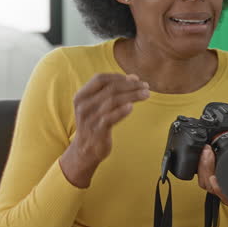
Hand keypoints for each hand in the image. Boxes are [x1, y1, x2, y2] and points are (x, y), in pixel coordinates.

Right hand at [60, 73, 148, 187]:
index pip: (100, 79)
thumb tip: (133, 77)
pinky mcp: (97, 131)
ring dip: (132, 96)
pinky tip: (132, 107)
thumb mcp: (98, 104)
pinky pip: (110, 118)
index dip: (118, 77)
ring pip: (112, 101)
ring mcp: (90, 118)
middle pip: (110, 89)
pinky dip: (121, 111)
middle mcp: (83, 105)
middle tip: (145, 86)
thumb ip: (112, 90)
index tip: (135, 79)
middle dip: (130, 85)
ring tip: (146, 95)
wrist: (85, 150)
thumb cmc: (95, 122)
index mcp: (81, 95)